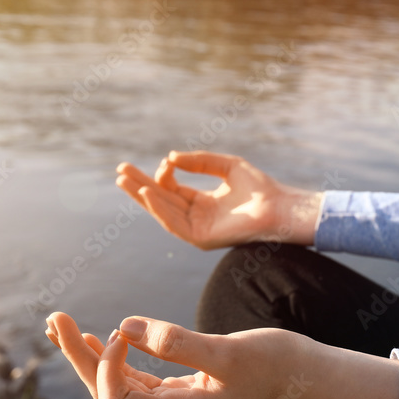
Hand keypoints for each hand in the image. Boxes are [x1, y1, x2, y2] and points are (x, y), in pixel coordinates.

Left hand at [44, 311, 325, 398]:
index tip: (122, 331)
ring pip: (117, 388)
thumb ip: (177, 342)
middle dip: (78, 357)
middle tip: (52, 319)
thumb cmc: (275, 365)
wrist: (306, 379)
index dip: (105, 367)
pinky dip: (114, 360)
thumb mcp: (229, 352)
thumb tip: (126, 327)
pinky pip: (135, 382)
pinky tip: (99, 337)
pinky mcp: (181, 396)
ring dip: (89, 356)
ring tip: (60, 326)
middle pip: (106, 396)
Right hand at [115, 151, 322, 249]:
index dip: (163, 175)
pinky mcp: (201, 239)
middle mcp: (197, 218)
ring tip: (125, 180)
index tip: (165, 162)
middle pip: (161, 201)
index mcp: (203, 203)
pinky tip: (148, 193)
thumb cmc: (260, 188)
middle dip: (139, 186)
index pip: (172, 190)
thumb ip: (199, 161)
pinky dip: (160, 208)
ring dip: (143, 196)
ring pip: (163, 212)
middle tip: (119, 171)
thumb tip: (170, 159)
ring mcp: (198, 230)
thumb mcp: (226, 165)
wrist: (279, 207)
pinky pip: (174, 223)